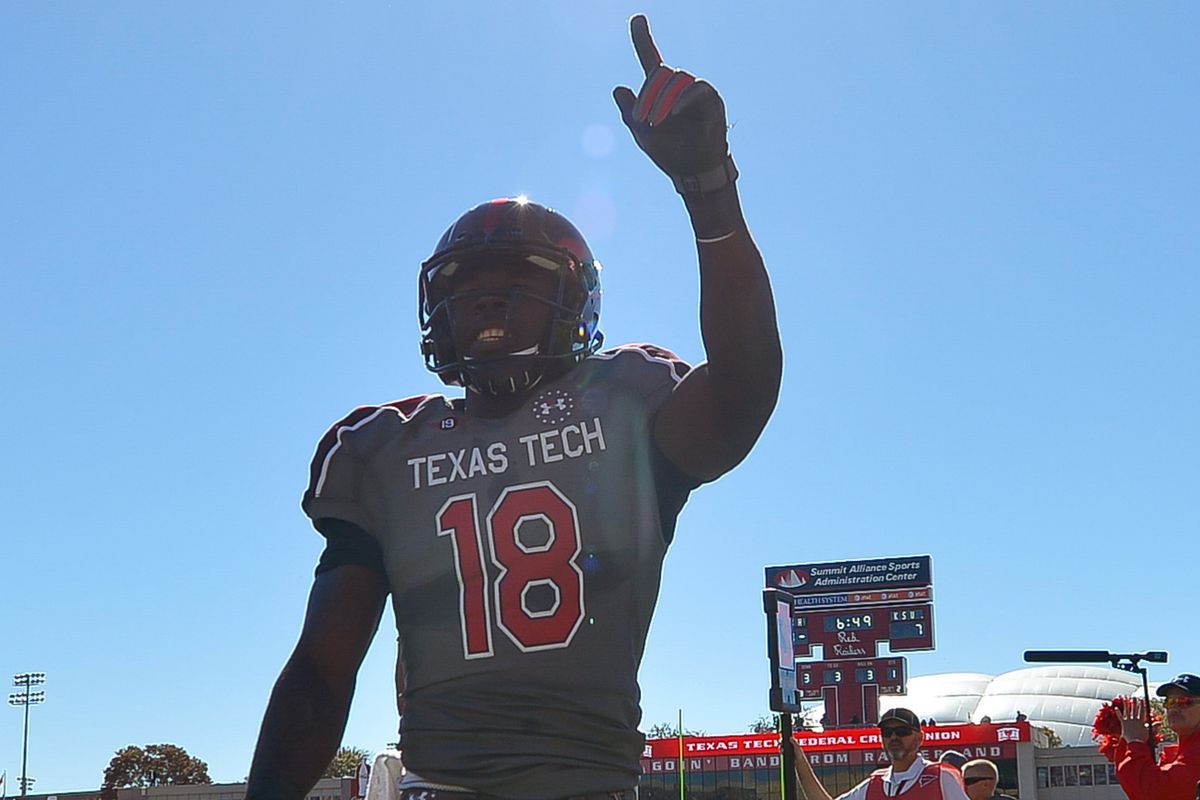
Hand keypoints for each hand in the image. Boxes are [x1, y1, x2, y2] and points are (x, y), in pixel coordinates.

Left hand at [612, 15, 729, 185]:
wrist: (692, 171)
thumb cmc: (669, 153)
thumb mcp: (642, 134)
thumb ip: (628, 112)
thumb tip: (617, 87)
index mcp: (659, 91)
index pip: (650, 58)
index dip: (642, 38)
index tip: (637, 18)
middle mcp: (677, 86)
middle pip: (658, 73)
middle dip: (646, 95)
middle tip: (641, 120)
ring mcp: (694, 90)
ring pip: (674, 80)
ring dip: (660, 101)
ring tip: (655, 123)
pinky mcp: (710, 98)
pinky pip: (695, 88)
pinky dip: (681, 100)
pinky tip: (672, 114)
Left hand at [1115, 696, 1149, 742]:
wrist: (1135, 743)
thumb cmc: (1142, 738)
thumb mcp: (1149, 731)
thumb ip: (1153, 726)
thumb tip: (1159, 723)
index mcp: (1140, 721)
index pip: (1142, 711)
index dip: (1142, 704)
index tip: (1142, 699)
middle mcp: (1134, 719)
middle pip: (1134, 709)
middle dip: (1134, 702)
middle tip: (1134, 697)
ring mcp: (1128, 721)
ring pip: (1127, 710)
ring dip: (1126, 704)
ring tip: (1125, 698)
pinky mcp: (1123, 724)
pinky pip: (1120, 717)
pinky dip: (1118, 712)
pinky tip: (1115, 708)